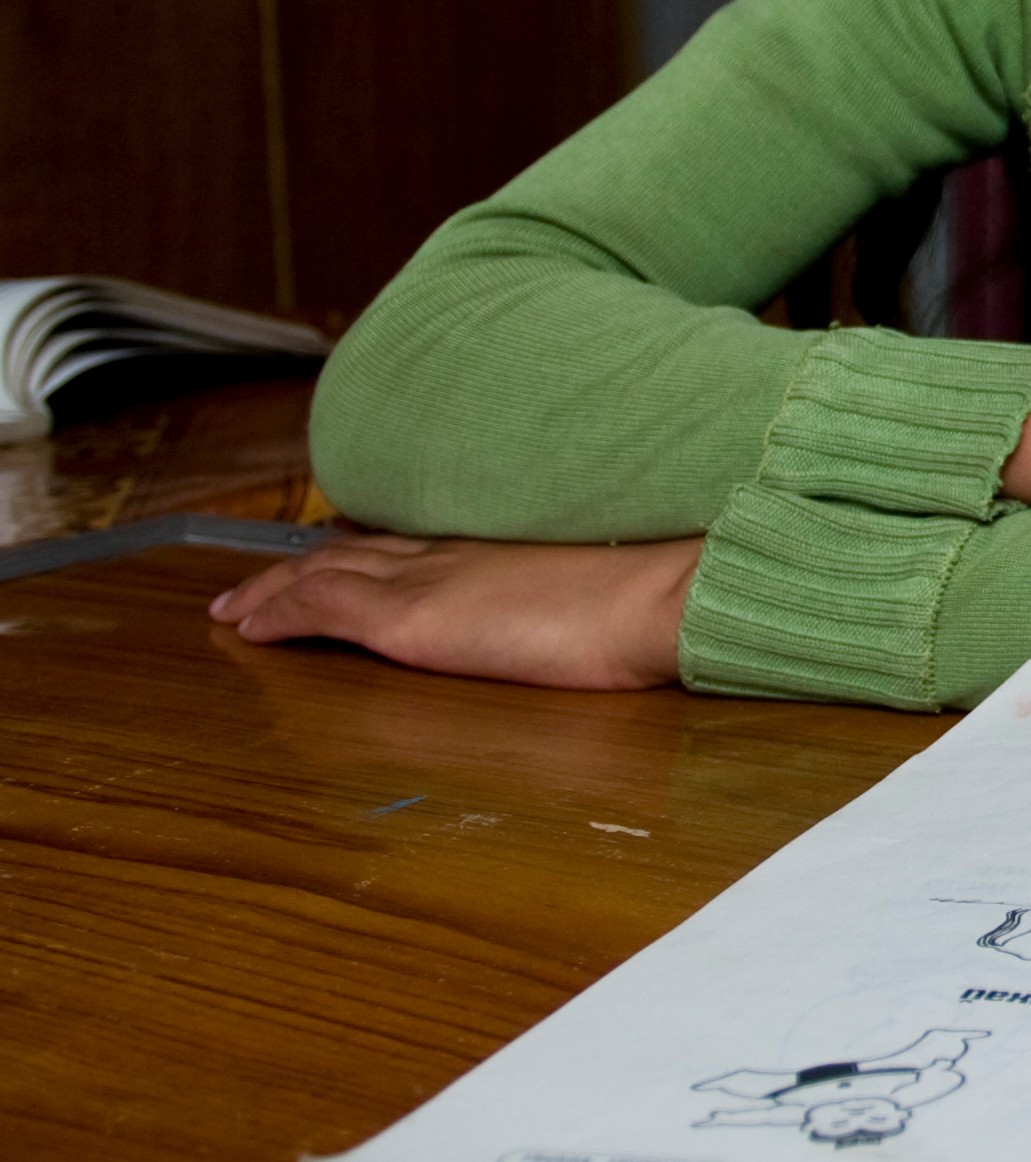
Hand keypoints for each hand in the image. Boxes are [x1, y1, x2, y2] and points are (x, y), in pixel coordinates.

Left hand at [209, 533, 698, 689]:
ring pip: (323, 572)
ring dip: (273, 587)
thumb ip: (588, 589)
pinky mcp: (409, 618)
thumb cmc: (662, 597)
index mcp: (505, 544)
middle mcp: (457, 549)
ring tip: (235, 607)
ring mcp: (428, 578)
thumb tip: (605, 605)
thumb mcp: (618, 584)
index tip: (339, 544)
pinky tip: (247, 626)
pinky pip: (318, 608)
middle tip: (262, 579)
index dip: (369, 541)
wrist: (665, 595)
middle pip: (358, 548)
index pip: (417, 535)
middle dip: (304, 562)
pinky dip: (276, 610)